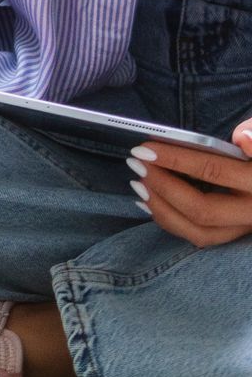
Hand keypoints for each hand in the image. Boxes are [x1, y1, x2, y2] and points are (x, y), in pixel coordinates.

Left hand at [130, 124, 251, 245]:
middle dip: (163, 187)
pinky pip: (199, 237)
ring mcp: (242, 228)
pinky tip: (148, 203)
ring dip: (162, 209)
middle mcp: (251, 212)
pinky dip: (170, 222)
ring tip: (138, 184)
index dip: (176, 160)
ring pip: (199, 232)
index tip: (145, 148)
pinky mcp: (231, 234)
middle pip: (202, 210)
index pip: (213, 172)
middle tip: (136, 164)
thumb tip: (241, 139)